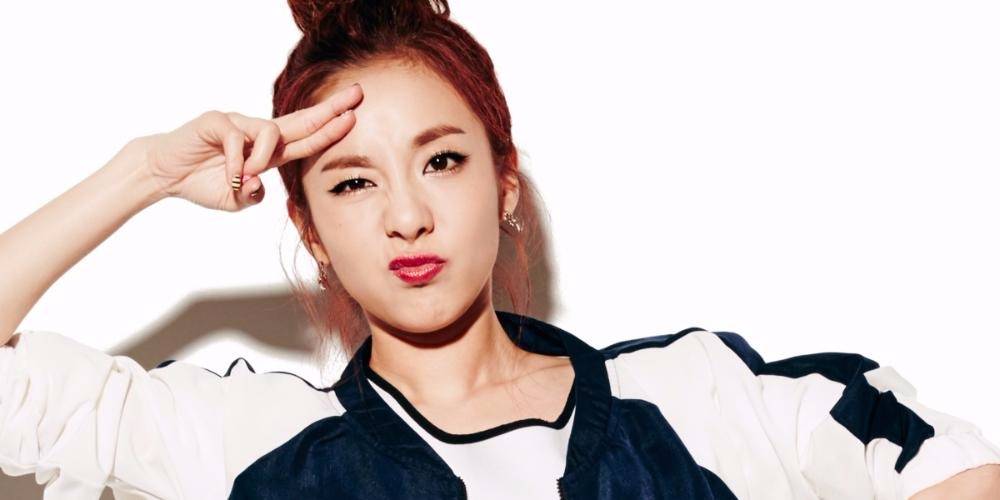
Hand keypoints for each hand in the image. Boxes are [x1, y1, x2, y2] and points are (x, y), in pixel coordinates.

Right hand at [138, 83, 362, 210]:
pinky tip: (229, 175)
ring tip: (248, 177)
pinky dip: (237, 162)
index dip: (330, 128)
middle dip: (330, 109)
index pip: (306, 138)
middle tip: (357, 95)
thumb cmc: (202, 184)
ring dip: (264, 158)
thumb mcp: (235, 200)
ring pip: (272, 131)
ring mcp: (239, 124)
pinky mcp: (217, 121)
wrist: (165, 175)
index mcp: (268, 152)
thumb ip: (253, 197)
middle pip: (302, 118)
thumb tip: (260, 183)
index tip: (353, 117)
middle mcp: (257, 134)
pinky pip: (238, 139)